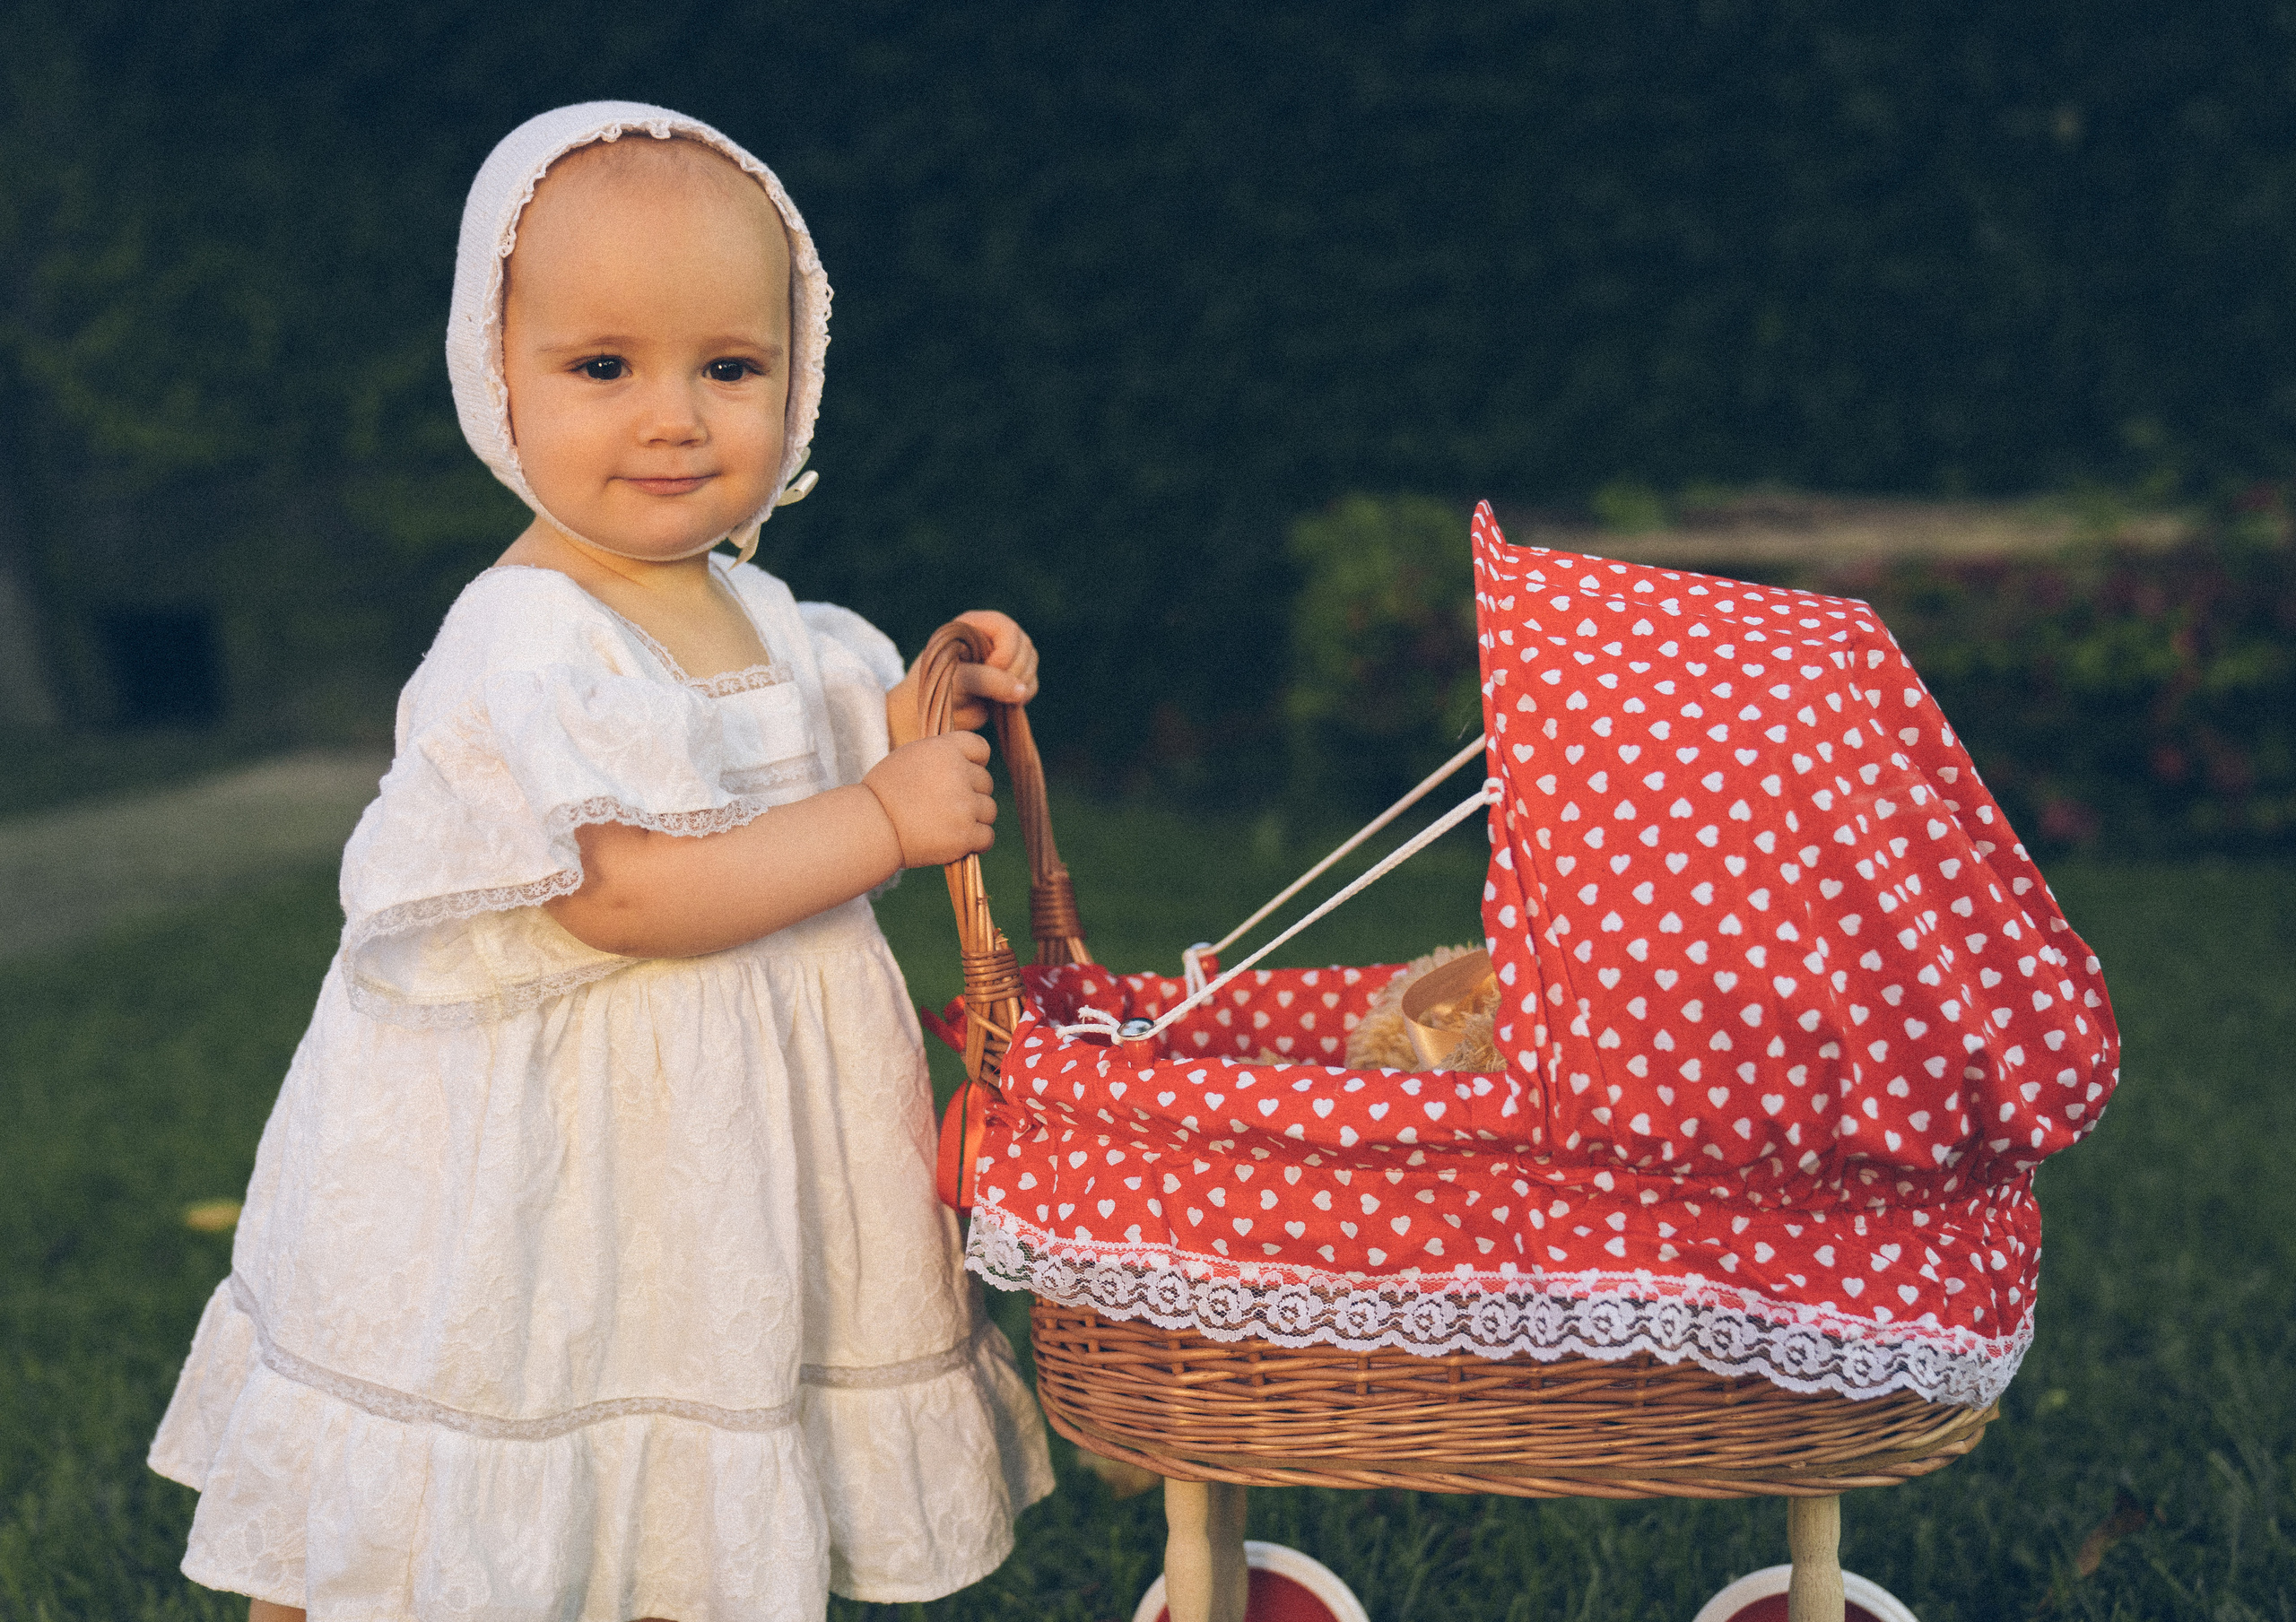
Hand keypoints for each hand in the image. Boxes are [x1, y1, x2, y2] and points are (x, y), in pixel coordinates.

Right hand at [862, 733, 997, 866]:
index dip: (975, 763)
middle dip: (971, 793)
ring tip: (950, 824)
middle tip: (945, 805)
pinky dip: (976, 841)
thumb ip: (941, 755)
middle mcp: (958, 774)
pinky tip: (959, 841)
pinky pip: (987, 837)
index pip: (981, 748)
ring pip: (989, 810)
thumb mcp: (910, 756)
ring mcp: (964, 805)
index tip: (962, 775)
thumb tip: (969, 762)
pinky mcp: (964, 835)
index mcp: (945, 749)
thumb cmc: (884, 793)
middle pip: (986, 782)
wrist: (869, 826)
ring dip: (975, 818)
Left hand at [945, 610, 1037, 729]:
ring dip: (1020, 683)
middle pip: (1024, 645)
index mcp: (975, 625)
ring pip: (1031, 664)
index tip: (991, 669)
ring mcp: (1004, 658)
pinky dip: (1023, 695)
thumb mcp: (956, 679)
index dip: (1006, 651)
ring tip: (996, 698)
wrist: (929, 711)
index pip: (1006, 629)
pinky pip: (1031, 684)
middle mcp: (992, 638)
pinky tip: (1006, 704)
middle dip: (1014, 670)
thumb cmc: (936, 687)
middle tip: (994, 690)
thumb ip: (985, 679)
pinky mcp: (1010, 680)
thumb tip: (1020, 691)